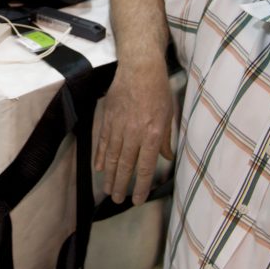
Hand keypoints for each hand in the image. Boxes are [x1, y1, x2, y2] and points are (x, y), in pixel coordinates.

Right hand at [95, 61, 173, 204]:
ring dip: (109, 175)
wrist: (140, 68)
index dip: (140, 185)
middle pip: (126, 165)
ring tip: (107, 190)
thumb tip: (166, 157)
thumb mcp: (169, 115)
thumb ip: (165, 139)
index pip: (145, 165)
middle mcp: (134, 133)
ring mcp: (118, 126)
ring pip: (112, 156)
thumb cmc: (158, 90)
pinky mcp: (108, 118)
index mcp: (152, 133)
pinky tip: (100, 168)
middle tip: (117, 200)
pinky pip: (103, 141)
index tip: (136, 199)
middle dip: (121, 185)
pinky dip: (101, 156)